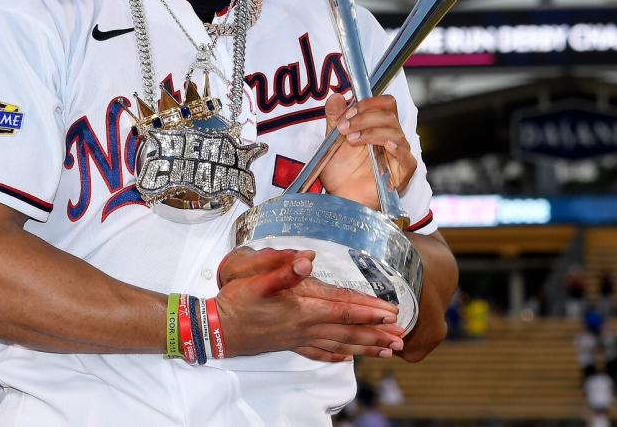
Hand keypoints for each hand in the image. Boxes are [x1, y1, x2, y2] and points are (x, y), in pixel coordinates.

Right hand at [214, 247, 404, 361]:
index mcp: (302, 308)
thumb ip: (283, 270)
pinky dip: (336, 355)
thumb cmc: (237, 302)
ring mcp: (299, 338)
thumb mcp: (257, 279)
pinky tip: (346, 359)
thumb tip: (306, 257)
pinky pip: (319, 352)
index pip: (344, 310)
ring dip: (365, 347)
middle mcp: (305, 326)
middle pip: (348, 331)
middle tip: (400, 338)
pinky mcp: (290, 343)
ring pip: (339, 344)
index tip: (391, 313)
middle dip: (376, 334)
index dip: (368, 311)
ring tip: (387, 351)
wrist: (216, 328)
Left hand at [318, 94, 417, 208]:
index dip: (368, 103)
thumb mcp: (332, 140)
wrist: (340, 196)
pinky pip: (407, 158)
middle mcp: (391, 137)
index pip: (386, 104)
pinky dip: (398, 149)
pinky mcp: (402, 173)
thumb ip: (335, 118)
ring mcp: (399, 155)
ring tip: (351, 140)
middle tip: (345, 127)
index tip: (348, 113)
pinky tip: (386, 146)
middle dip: (365, 117)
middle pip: (389, 116)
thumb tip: (335, 96)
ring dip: (371, 132)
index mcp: (378, 127)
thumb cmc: (340, 170)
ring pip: (395, 133)